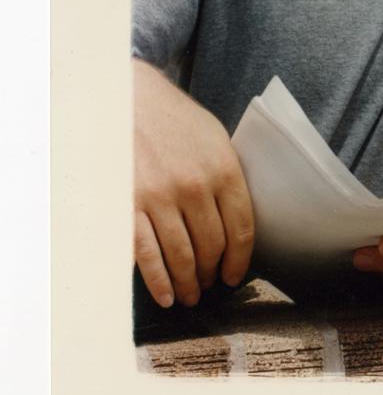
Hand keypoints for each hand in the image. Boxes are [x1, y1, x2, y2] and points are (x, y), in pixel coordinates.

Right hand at [133, 60, 254, 307]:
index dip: (240, 260)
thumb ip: (229, 178)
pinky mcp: (129, 204)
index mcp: (223, 168)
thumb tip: (239, 222)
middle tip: (209, 284)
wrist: (132, 99)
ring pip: (181, 257)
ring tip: (190, 294)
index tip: (234, 275)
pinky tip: (166, 295)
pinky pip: (148, 255)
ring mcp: (160, 197)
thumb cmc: (177, 121)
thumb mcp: (215, 140)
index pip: (241, 229)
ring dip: (188, 283)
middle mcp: (194, 186)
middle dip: (213, 273)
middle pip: (212, 247)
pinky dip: (158, 282)